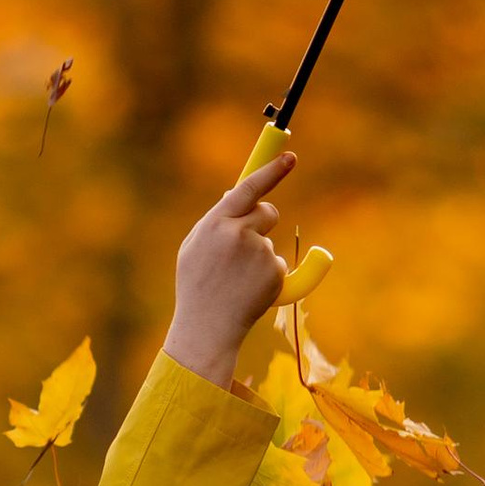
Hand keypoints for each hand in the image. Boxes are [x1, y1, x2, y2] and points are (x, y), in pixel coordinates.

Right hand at [163, 148, 295, 382]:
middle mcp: (239, 234)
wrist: (207, 328)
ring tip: (237, 281)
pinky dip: (268, 277)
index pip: (249, 187)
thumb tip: (235, 194)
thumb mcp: (194, 247)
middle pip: (267, 212)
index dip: (272, 170)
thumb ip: (215, 220)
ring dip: (260, 256)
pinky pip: (277, 265)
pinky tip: (248, 292)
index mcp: (215, 223)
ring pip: (270, 242)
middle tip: (246, 244)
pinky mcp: (274, 272)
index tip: (290, 157)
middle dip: (263, 221)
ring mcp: (259, 253)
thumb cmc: (196, 286)